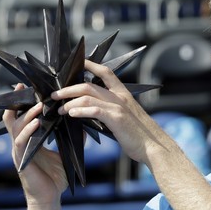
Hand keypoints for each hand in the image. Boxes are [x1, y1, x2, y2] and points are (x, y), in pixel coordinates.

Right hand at [2, 84, 67, 209]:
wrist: (50, 199)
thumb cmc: (55, 178)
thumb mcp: (65, 154)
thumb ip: (71, 138)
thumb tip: (83, 123)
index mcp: (29, 139)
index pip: (22, 116)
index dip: (22, 102)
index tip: (28, 87)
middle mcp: (20, 142)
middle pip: (12, 117)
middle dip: (17, 101)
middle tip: (24, 87)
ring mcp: (18, 151)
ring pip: (15, 127)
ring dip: (26, 115)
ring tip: (38, 105)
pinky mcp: (20, 160)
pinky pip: (20, 142)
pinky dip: (28, 131)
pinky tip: (37, 124)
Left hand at [53, 60, 167, 165]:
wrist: (154, 146)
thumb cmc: (140, 135)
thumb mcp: (126, 118)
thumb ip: (111, 111)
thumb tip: (94, 112)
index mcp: (123, 94)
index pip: (106, 73)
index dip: (91, 65)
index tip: (78, 63)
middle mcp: (120, 97)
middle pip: (89, 85)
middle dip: (69, 88)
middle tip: (56, 94)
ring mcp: (118, 107)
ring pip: (88, 96)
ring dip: (70, 101)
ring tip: (61, 109)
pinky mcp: (116, 118)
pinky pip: (94, 110)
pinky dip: (80, 110)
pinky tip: (72, 114)